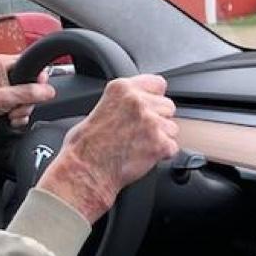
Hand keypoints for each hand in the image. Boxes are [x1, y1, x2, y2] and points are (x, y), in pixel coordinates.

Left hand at [0, 54, 55, 152]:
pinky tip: (9, 119)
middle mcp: (5, 74)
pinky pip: (24, 109)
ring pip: (30, 100)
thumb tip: (48, 91)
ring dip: (22, 111)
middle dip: (27, 101)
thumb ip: (28, 93)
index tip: (37, 90)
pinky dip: (19, 117)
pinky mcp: (8, 104)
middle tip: (16, 106)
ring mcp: (7, 90)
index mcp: (2, 64)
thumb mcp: (4, 97)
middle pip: (33, 86)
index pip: (31, 64)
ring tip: (10, 114)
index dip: (37, 79)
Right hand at [38, 75, 178, 222]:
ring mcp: (151, 122)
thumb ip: (122, 103)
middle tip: (140, 132)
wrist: (85, 171)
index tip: (150, 106)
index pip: (158, 83)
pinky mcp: (159, 143)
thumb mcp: (98, 108)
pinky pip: (172, 147)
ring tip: (140, 146)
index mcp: (122, 89)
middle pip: (167, 106)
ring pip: (172, 127)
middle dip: (158, 119)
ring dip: (161, 137)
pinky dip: (162, 155)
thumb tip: (134, 106)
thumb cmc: (84, 147)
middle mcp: (138, 101)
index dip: (154, 97)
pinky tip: (144, 157)